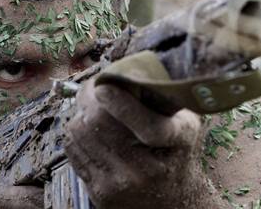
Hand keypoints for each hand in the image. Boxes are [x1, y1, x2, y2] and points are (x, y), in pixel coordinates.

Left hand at [64, 79, 225, 208]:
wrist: (173, 203)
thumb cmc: (178, 155)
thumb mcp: (188, 124)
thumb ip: (169, 98)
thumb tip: (135, 66)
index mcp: (177, 143)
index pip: (150, 127)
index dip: (122, 104)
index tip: (104, 86)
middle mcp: (148, 169)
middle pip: (101, 125)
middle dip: (89, 98)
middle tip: (91, 86)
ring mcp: (122, 184)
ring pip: (81, 134)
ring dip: (79, 112)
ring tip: (88, 104)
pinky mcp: (101, 193)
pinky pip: (73, 150)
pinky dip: (74, 131)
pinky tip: (85, 125)